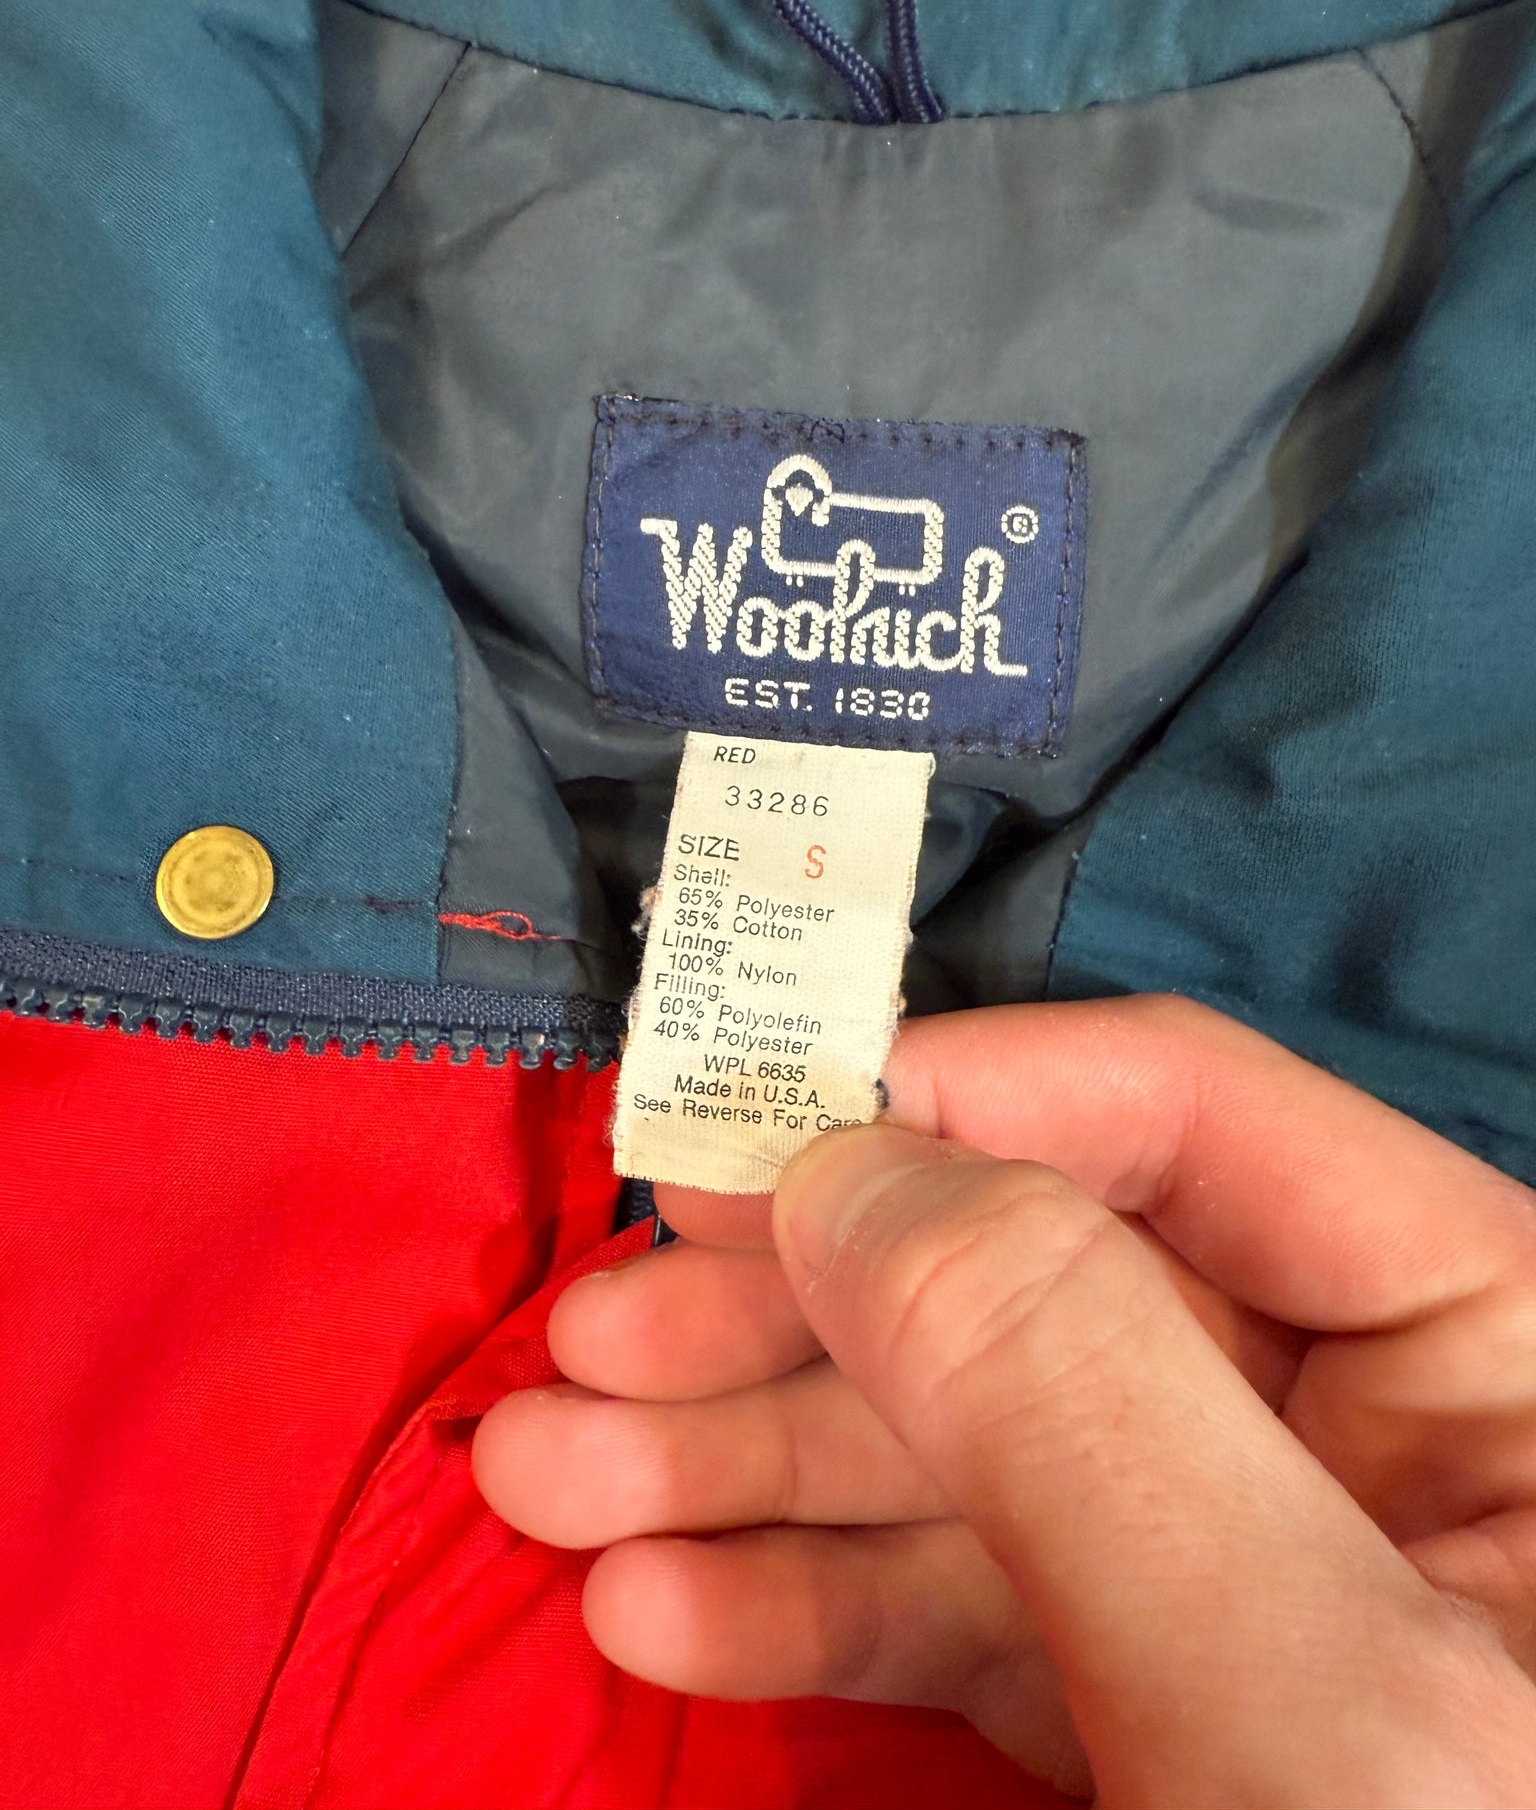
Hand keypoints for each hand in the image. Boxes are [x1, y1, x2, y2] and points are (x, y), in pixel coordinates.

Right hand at [473, 998, 1535, 1805]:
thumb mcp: (1318, 1698)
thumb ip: (1088, 1396)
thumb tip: (857, 1163)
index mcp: (1505, 1352)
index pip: (1202, 1122)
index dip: (962, 1095)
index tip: (740, 1133)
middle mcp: (1381, 1437)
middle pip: (1043, 1283)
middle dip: (800, 1312)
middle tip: (589, 1340)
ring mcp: (1257, 1580)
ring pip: (973, 1450)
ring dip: (747, 1461)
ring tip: (546, 1472)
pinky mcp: (1166, 1716)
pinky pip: (966, 1608)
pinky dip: (805, 1605)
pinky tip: (662, 1608)